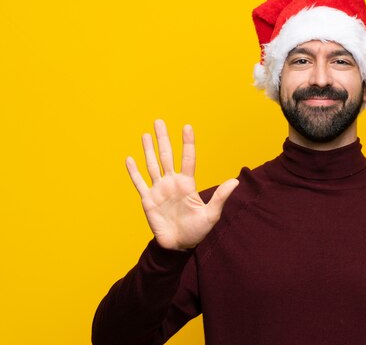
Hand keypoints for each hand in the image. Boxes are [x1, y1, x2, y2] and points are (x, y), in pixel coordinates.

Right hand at [125, 119, 238, 250]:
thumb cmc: (197, 230)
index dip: (187, 143)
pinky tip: (130, 159)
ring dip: (148, 150)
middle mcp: (172, 183)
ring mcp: (159, 190)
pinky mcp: (148, 200)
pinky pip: (139, 183)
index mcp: (188, 184)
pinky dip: (134, 171)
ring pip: (152, 165)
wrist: (179, 245)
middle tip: (159, 121)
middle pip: (166, 156)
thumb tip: (235, 181)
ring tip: (145, 134)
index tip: (187, 126)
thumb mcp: (211, 214)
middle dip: (163, 139)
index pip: (188, 158)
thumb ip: (221, 197)